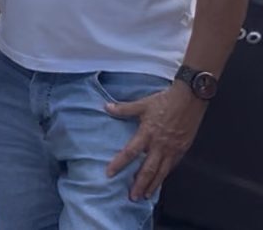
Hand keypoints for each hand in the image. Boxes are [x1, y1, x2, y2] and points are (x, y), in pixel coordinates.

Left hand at [105, 85, 207, 199]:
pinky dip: (165, 176)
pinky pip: (173, 166)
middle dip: (139, 185)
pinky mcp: (183, 149)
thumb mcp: (142, 103)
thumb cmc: (165, 101)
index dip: (119, 164)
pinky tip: (161, 180)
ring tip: (146, 195)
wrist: (190, 99)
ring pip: (162, 172)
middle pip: (148, 169)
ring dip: (153, 185)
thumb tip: (106, 107)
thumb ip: (124, 108)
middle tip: (132, 197)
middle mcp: (160, 144)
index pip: (130, 152)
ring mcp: (173, 148)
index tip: (110, 173)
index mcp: (147, 133)